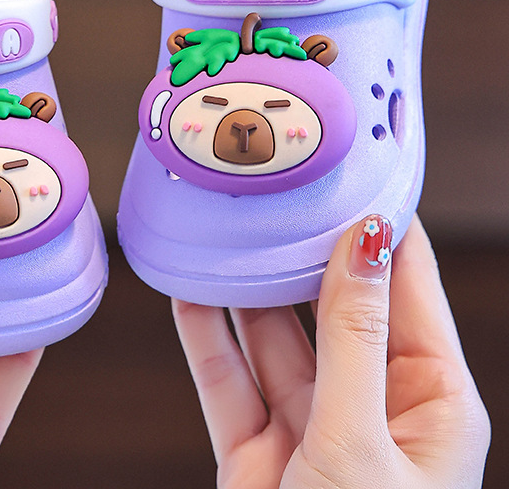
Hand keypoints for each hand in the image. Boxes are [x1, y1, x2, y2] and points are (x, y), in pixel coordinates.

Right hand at [172, 215, 489, 488]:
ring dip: (248, 290)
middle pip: (334, 307)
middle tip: (274, 198)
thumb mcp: (361, 442)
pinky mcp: (257, 447)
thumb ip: (354, 339)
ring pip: (275, 338)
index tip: (348, 173)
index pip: (409, 289)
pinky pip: (227, 377)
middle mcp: (373, 406)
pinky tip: (189, 291)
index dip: (381, 228)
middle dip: (303, 254)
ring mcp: (312, 426)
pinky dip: (205, 335)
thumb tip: (365, 243)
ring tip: (224, 235)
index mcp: (431, 403)